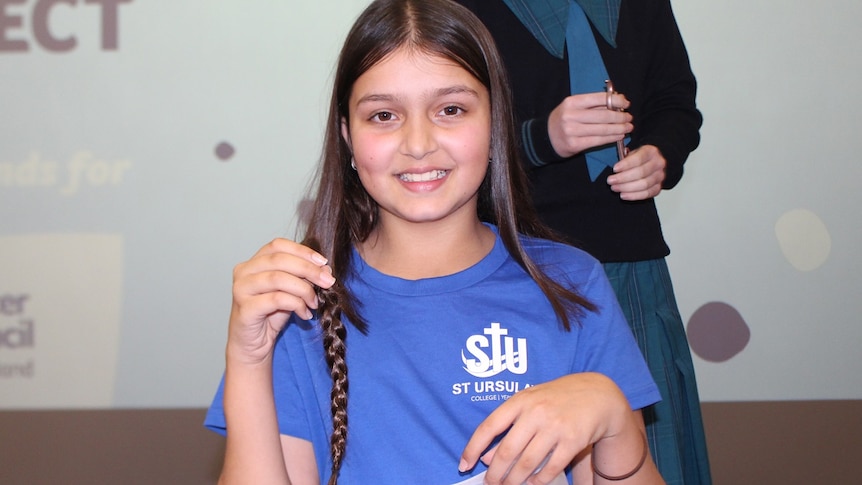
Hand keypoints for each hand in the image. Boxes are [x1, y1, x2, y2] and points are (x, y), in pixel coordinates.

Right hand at [227, 238, 335, 365]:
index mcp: (253, 262)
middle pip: (279, 260)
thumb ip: (303, 277)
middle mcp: (243, 272)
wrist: (253, 345)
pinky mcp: (245, 309)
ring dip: (304, 289)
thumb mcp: (291, 291)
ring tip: (315, 302)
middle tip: (328, 282)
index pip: (278, 245)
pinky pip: (276, 299)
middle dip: (308, 269)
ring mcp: (241, 290)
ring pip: (278, 278)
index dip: (302, 251)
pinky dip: (296, 305)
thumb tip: (326, 270)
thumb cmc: (270, 315)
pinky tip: (305, 314)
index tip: (323, 262)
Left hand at [459, 373, 631, 484]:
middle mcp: (536, 412)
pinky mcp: (573, 441)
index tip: (464, 464)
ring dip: (514, 480)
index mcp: (520, 400)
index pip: (489, 427)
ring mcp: (555, 426)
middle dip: (494, 473)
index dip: (473, 448)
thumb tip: (486, 457)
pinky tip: (531, 484)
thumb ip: (507, 427)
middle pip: (507, 450)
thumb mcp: (529, 404)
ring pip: (527, 462)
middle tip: (489, 483)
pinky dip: (538, 480)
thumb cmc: (556, 399)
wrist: (597, 394)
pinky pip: (551, 467)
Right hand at [547, 92, 632, 157]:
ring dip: (619, 129)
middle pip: (603, 116)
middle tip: (629, 118)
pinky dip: (611, 138)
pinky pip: (598, 141)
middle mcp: (571, 116)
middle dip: (620, 117)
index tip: (626, 104)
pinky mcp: (575, 145)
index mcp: (572, 102)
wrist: (546, 137)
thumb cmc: (565, 119)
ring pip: (602, 130)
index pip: (599, 99)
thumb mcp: (575, 107)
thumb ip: (594, 104)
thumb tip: (618, 101)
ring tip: (628, 128)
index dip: (616, 101)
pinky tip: (619, 136)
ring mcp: (572, 131)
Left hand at [607, 144, 665, 200]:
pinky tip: (623, 195)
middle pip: (641, 173)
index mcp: (651, 151)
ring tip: (615, 187)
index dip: (626, 165)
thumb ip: (625, 158)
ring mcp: (660, 176)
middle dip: (623, 178)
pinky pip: (647, 194)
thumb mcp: (632, 153)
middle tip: (611, 181)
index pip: (639, 158)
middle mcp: (658, 163)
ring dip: (626, 187)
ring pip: (644, 184)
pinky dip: (634, 196)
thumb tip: (616, 169)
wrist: (650, 164)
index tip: (614, 169)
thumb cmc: (639, 159)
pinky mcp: (658, 187)